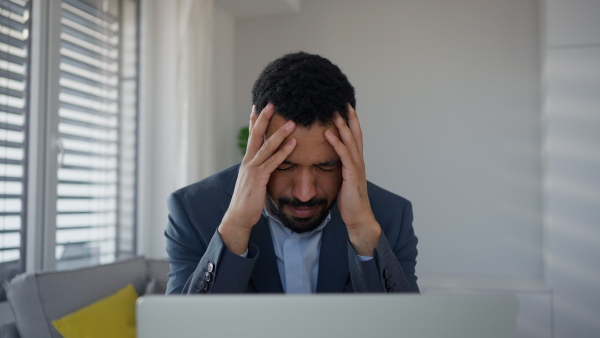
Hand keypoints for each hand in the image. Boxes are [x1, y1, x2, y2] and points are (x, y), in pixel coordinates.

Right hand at [219, 103, 296, 253]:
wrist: (239, 216)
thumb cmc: (248, 200)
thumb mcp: (252, 181)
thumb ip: (259, 170)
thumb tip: (265, 164)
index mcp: (248, 160)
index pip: (251, 136)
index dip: (254, 120)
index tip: (258, 105)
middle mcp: (248, 161)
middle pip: (256, 134)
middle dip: (264, 118)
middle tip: (272, 103)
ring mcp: (253, 169)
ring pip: (267, 146)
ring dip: (280, 133)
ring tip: (292, 122)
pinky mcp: (259, 178)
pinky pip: (273, 162)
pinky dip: (283, 152)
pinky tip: (293, 144)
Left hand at [324, 104, 381, 255]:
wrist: (358, 217)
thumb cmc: (350, 201)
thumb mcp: (344, 180)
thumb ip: (340, 168)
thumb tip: (331, 161)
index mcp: (356, 161)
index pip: (354, 136)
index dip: (351, 121)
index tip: (345, 107)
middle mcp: (358, 160)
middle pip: (355, 133)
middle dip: (350, 117)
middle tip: (343, 101)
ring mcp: (356, 166)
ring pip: (350, 140)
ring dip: (342, 125)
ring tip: (334, 111)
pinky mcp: (351, 174)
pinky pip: (343, 154)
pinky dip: (336, 142)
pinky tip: (328, 133)